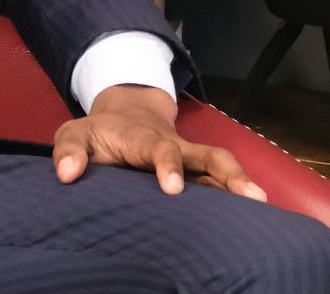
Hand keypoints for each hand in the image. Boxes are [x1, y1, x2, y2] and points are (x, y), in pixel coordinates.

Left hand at [52, 84, 265, 201]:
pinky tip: (253, 215)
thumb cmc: (98, 133)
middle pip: (206, 154)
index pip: (159, 149)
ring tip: (261, 203)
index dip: (167, 165)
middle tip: (248, 195)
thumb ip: (68, 150)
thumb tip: (67, 174)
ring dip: (240, 182)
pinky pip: (218, 181)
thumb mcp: (75, 133)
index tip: (172, 188)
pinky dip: (235, 194)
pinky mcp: (195, 171)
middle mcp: (174, 147)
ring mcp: (189, 159)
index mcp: (144, 139)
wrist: (125, 114)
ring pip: (219, 165)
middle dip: (226, 173)